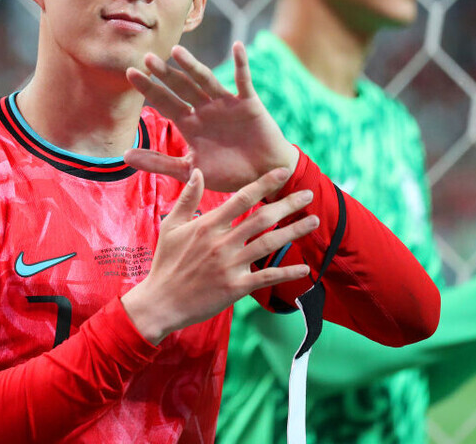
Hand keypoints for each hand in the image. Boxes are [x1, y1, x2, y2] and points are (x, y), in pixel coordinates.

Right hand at [120, 167, 316, 343]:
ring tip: (313, 221)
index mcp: (208, 225)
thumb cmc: (166, 263)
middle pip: (262, 219)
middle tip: (308, 195)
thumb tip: (199, 172)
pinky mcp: (236, 287)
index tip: (283, 172)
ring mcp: (230, 265)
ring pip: (269, 244)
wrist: (161, 302)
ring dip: (294, 231)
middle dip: (288, 205)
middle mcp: (222, 242)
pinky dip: (287, 272)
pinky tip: (305, 268)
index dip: (265, 184)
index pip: (242, 198)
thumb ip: (187, 198)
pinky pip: (267, 277)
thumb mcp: (171, 226)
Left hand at [125, 42, 298, 192]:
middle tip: (147, 58)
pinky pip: (244, 80)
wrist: (263, 177)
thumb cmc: (229, 173)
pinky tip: (238, 46)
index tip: (130, 72)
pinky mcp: (249, 103)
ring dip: (193, 66)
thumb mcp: (190, 169)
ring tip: (177, 51)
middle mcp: (205, 109)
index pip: (164, 102)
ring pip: (206, 80)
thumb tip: (124, 157)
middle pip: (181, 87)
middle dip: (165, 74)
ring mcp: (226, 103)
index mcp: (190, 123)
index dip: (148, 88)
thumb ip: (159, 163)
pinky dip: (242, 63)